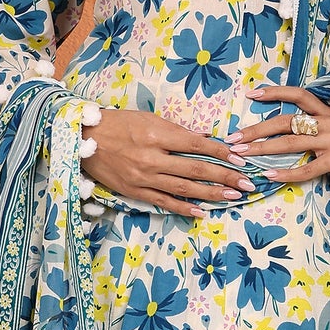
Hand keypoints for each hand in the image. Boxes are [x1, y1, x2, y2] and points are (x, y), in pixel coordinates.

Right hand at [84, 107, 252, 218]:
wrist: (84, 140)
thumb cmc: (118, 123)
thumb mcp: (148, 118)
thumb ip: (176, 130)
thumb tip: (204, 139)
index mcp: (157, 134)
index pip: (196, 145)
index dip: (220, 153)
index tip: (239, 159)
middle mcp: (152, 158)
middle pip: (195, 170)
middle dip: (224, 177)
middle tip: (246, 183)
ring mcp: (143, 177)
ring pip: (184, 188)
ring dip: (211, 194)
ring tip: (232, 197)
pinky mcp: (135, 191)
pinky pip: (163, 201)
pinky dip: (183, 207)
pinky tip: (201, 211)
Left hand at [224, 84, 329, 182]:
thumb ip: (317, 120)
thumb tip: (287, 122)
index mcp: (327, 109)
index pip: (298, 94)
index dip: (274, 92)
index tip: (251, 94)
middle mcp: (328, 121)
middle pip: (285, 121)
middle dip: (256, 129)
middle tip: (233, 138)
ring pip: (289, 143)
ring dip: (262, 149)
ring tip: (241, 155)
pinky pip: (305, 169)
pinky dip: (285, 173)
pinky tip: (268, 175)